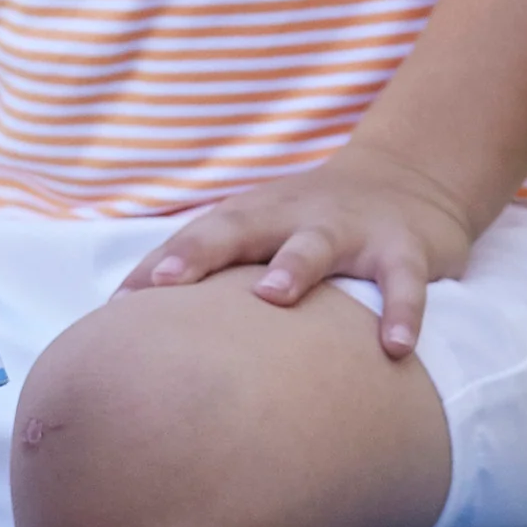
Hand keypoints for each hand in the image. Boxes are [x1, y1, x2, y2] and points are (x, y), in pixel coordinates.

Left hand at [120, 144, 482, 354]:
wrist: (410, 178)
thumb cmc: (309, 225)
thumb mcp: (260, 235)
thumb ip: (210, 273)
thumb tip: (133, 332)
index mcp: (251, 216)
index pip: (194, 240)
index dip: (155, 268)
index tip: (117, 306)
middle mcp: (292, 216)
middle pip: (238, 229)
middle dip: (199, 253)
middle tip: (165, 283)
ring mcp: (348, 228)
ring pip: (317, 244)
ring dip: (294, 267)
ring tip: (275, 297)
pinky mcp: (402, 247)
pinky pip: (402, 282)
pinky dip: (402, 312)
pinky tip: (396, 348)